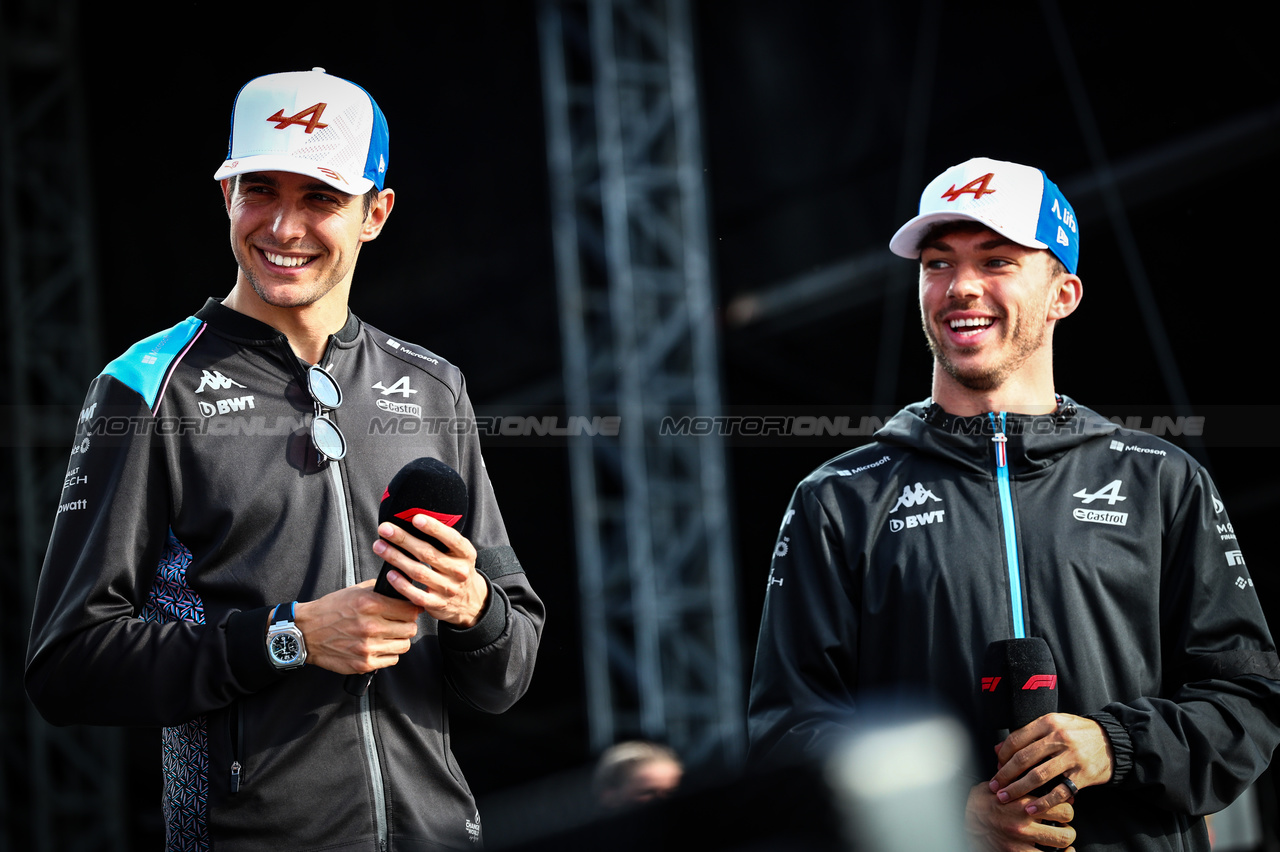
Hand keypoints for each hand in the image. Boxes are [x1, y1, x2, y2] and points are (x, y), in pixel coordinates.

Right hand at [294, 580, 421, 674]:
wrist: (306, 632)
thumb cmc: (330, 610)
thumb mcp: (355, 591)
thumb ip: (380, 590)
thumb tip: (402, 590)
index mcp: (370, 604)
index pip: (410, 610)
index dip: (412, 609)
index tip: (409, 610)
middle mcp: (371, 626)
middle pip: (410, 629)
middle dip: (407, 624)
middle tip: (399, 623)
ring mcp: (367, 647)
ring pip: (404, 646)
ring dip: (400, 640)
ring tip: (390, 635)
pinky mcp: (364, 663)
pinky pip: (392, 660)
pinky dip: (389, 653)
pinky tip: (380, 646)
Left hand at [372, 514, 488, 627]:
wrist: (469, 602)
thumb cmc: (456, 570)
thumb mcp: (459, 554)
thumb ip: (443, 541)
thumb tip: (415, 520)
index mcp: (466, 554)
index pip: (451, 539)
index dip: (434, 528)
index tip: (415, 518)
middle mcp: (459, 572)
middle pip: (428, 553)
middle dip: (403, 539)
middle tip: (385, 529)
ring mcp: (448, 589)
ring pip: (418, 572)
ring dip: (396, 558)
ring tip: (379, 546)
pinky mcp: (437, 604)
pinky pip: (416, 594)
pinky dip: (402, 584)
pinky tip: (390, 573)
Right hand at [967, 782, 1075, 851]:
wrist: (961, 823)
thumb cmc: (978, 805)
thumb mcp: (994, 785)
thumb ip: (1013, 778)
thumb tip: (1028, 767)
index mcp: (1019, 799)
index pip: (1058, 799)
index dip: (1065, 803)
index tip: (1063, 805)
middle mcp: (1024, 819)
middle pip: (1066, 820)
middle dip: (1067, 821)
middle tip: (1063, 822)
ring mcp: (1022, 839)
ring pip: (1063, 840)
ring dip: (1065, 840)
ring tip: (1061, 838)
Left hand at [990, 713, 1113, 815]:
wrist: (1114, 740)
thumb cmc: (1078, 732)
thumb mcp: (1054, 724)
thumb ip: (1027, 734)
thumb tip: (998, 749)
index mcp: (1048, 722)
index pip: (1016, 740)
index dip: (1002, 756)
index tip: (996, 768)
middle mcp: (1059, 738)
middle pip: (1023, 759)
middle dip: (1004, 775)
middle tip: (994, 787)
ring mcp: (1071, 757)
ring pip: (1037, 776)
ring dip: (1017, 789)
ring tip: (1005, 798)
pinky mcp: (1083, 775)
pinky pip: (1058, 791)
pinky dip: (1043, 802)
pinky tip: (1031, 809)